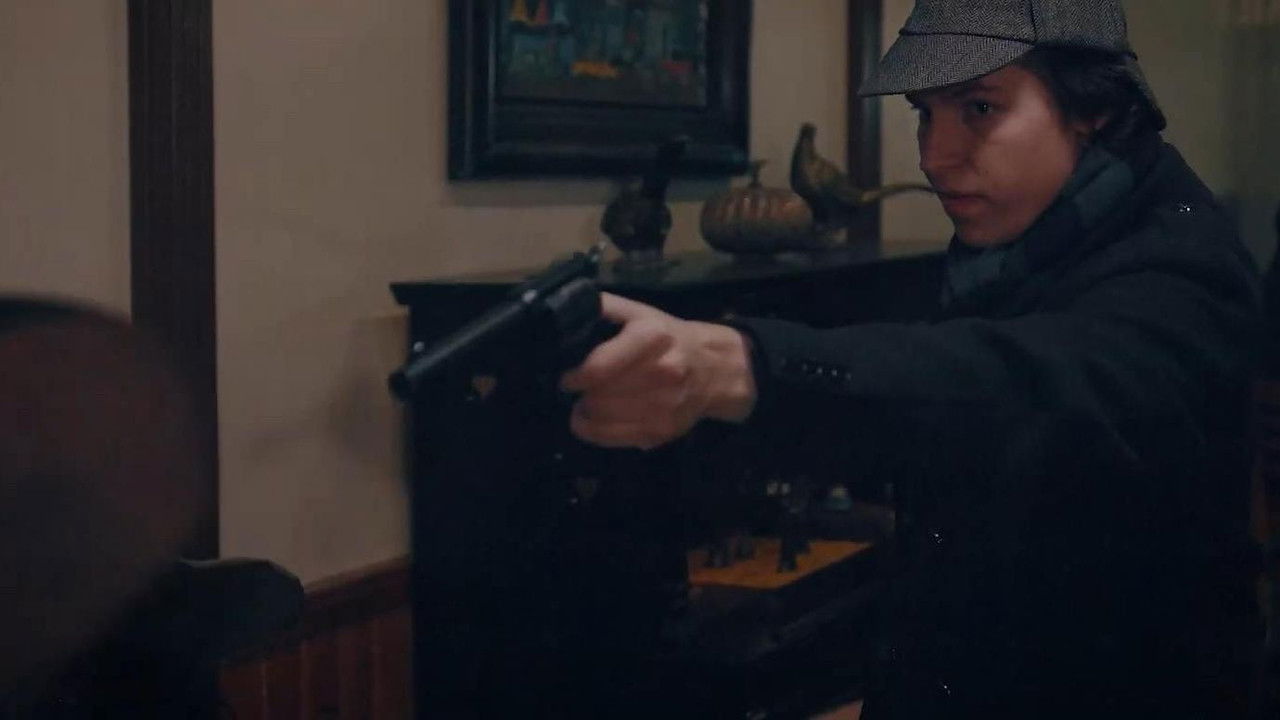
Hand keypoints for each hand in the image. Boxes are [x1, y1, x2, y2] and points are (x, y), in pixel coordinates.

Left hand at [560, 293, 756, 449]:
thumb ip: (604, 307)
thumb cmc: (669, 337)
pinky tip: (594, 421)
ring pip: (603, 419)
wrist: (714, 369)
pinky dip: (596, 432)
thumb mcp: (640, 312)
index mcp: (652, 337)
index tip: (568, 378)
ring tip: (586, 404)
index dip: (574, 377)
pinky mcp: (664, 430)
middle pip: (598, 396)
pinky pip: (616, 439)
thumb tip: (567, 311)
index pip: (598, 368)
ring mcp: (665, 405)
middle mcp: (662, 372)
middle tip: (579, 391)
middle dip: (581, 395)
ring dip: (586, 414)